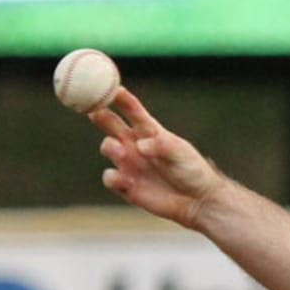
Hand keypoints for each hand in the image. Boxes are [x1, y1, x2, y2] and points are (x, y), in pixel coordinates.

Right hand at [90, 87, 225, 227]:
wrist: (197, 202)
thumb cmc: (193, 172)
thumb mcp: (181, 154)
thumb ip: (161, 146)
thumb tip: (140, 145)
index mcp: (150, 131)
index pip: (131, 110)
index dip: (119, 97)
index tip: (110, 87)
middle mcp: (135, 144)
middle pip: (110, 123)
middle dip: (99, 113)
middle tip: (92, 110)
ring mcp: (129, 163)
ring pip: (108, 147)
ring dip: (110, 147)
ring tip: (122, 152)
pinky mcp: (126, 185)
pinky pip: (110, 178)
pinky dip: (113, 177)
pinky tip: (125, 181)